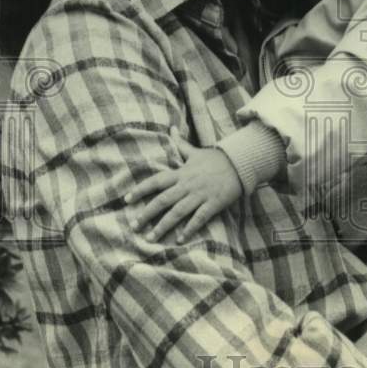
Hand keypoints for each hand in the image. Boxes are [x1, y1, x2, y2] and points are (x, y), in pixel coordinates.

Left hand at [125, 130, 241, 242]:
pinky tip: (179, 240)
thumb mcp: (195, 151)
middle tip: (134, 226)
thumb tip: (171, 128)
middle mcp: (187, 185)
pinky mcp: (213, 203)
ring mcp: (200, 195)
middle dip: (147, 214)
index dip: (140, 190)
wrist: (239, 163)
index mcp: (181, 173)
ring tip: (150, 238)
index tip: (127, 200)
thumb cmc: (215, 159)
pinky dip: (189, 229)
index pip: (156, 181)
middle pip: (163, 200)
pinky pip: (199, 218)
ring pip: (178, 212)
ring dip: (163, 226)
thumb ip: (180, 143)